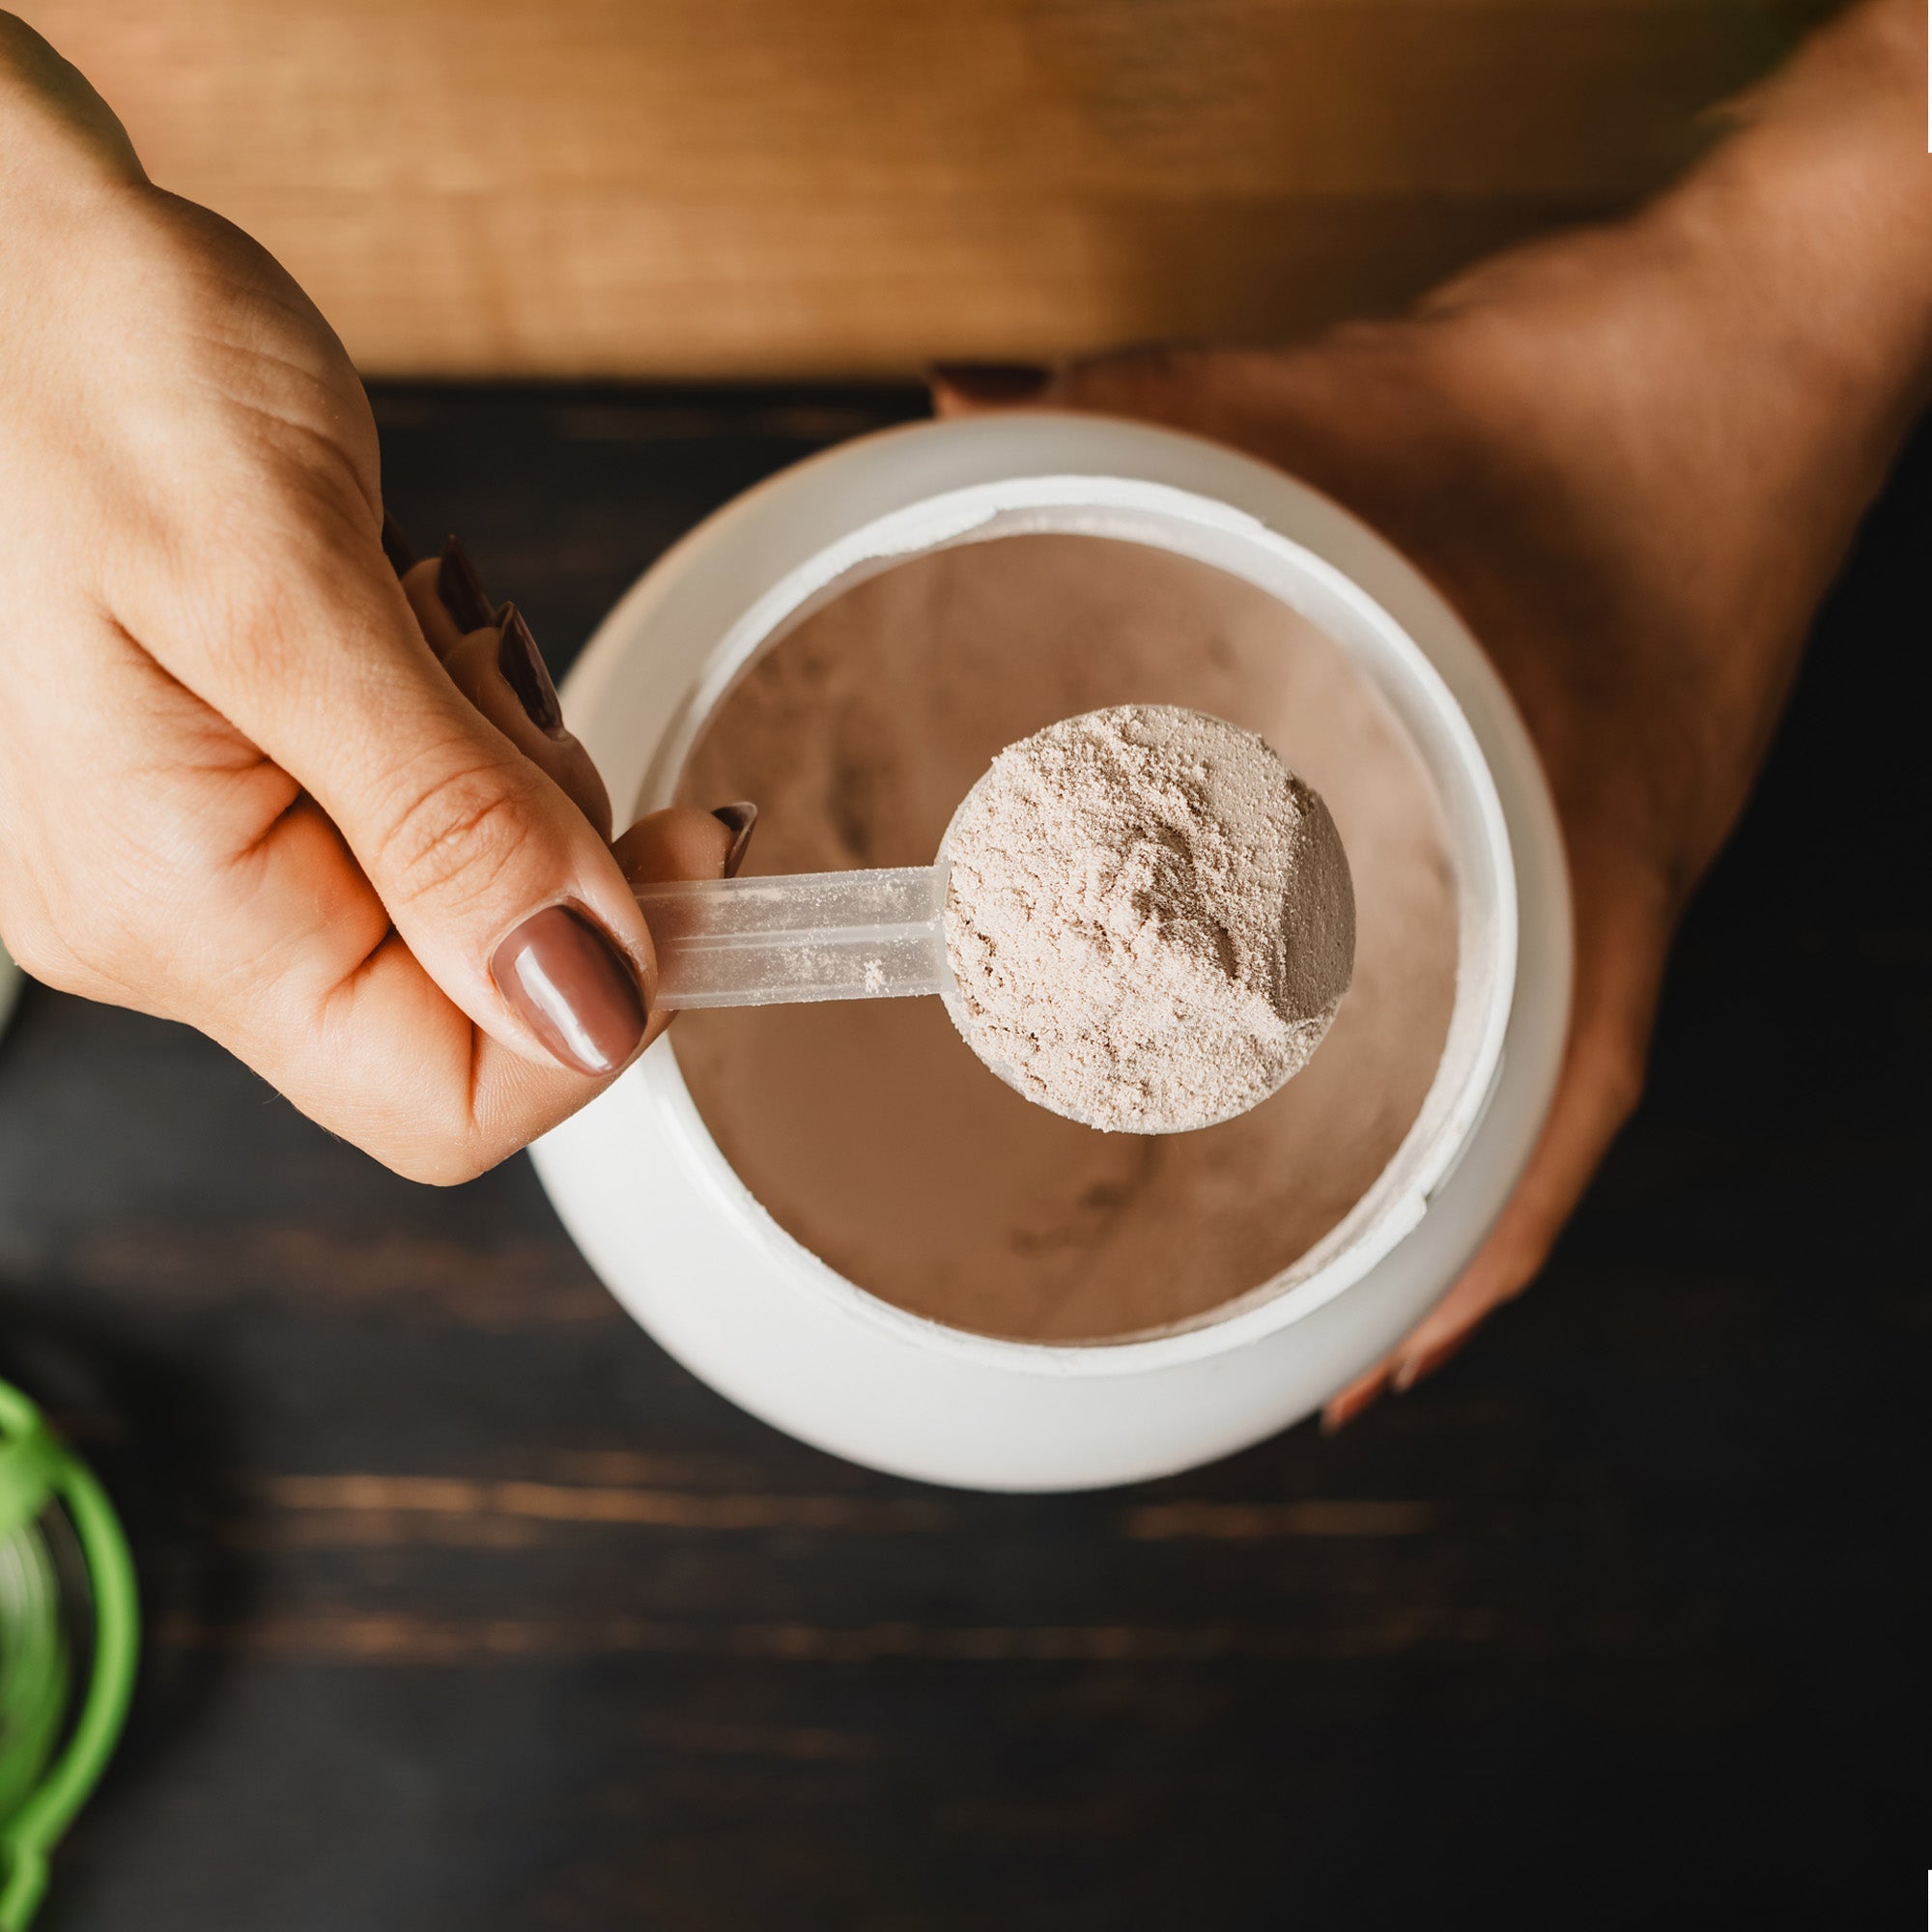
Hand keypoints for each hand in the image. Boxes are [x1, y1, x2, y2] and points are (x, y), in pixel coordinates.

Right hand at [0, 18, 746, 1182]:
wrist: (14, 266)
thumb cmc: (89, 371)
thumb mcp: (284, 591)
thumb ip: (446, 822)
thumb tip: (586, 1000)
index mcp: (173, 906)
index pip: (445, 1100)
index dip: (604, 1009)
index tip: (695, 857)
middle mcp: (184, 924)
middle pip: (480, 1003)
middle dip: (549, 845)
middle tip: (476, 669)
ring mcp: (220, 866)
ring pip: (479, 909)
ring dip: (510, 769)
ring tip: (407, 617)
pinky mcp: (261, 801)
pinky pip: (438, 830)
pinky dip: (470, 738)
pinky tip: (398, 628)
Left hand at [932, 0, 1931, 1417]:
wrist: (1756, 345)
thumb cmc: (1590, 408)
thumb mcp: (1334, 414)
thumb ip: (1136, 416)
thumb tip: (949, 421)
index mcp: (1569, 854)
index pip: (1539, 1127)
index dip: (1453, 1277)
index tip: (1359, 1379)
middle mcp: (1600, 885)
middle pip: (1522, 1118)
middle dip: (1412, 1235)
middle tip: (1291, 1324)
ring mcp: (1605, 851)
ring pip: (1525, 1051)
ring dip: (1434, 1142)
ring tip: (1318, 1224)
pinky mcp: (1593, 796)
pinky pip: (1533, 960)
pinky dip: (1466, 1035)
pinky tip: (1377, 1033)